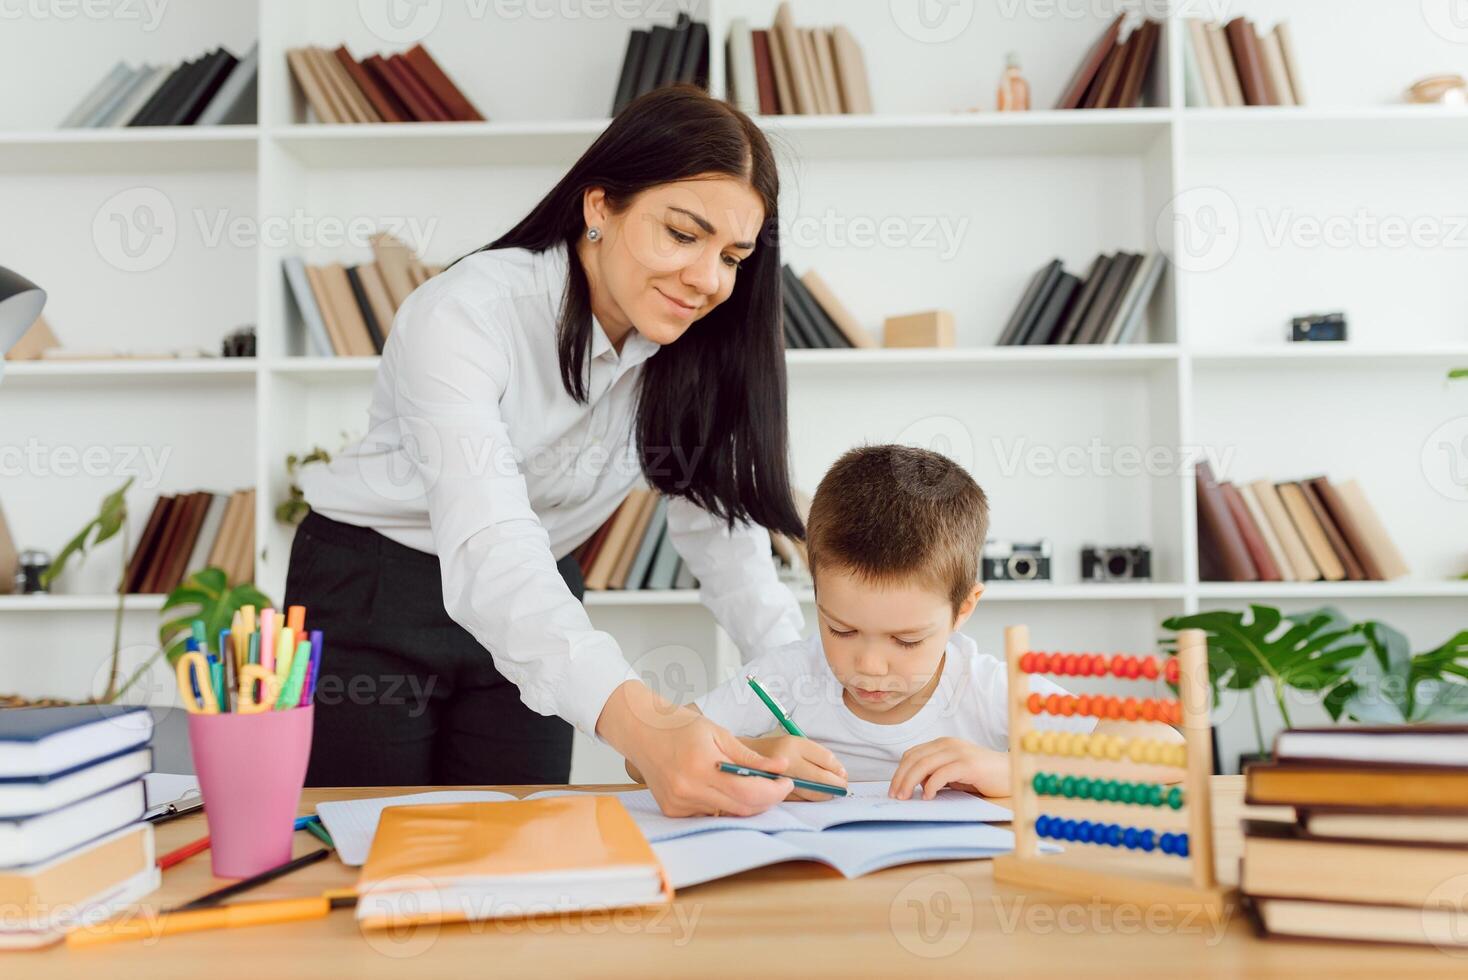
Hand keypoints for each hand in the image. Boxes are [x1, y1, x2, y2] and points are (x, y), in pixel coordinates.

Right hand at [598, 680, 792, 816]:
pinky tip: (721, 787)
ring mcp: (678, 803)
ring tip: (750, 783)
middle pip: (740, 808)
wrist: (641, 731)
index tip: (786, 782)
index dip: (773, 791)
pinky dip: (723, 804)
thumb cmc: (679, 726)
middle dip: (766, 799)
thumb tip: (781, 766)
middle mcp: (687, 789)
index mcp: (700, 766)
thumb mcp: (718, 733)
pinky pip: (710, 813)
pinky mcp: (673, 811)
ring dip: (746, 802)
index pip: (747, 791)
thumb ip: (750, 756)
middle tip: (777, 785)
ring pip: (727, 813)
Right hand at [743, 734, 846, 800]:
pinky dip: (810, 799)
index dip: (838, 769)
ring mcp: (780, 779)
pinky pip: (800, 800)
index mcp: (793, 744)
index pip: (825, 759)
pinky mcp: (774, 793)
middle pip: (821, 778)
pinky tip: (813, 795)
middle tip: (842, 787)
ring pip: (812, 792)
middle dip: (836, 785)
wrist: (740, 759)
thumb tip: (840, 773)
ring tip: (829, 792)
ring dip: (825, 795)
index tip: (843, 774)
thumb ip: (817, 756)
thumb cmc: (773, 751)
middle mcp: (786, 761)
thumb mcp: (794, 743)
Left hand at [888, 737, 1008, 799]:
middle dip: (900, 778)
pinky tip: (927, 797)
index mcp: (943, 744)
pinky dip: (931, 786)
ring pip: (924, 765)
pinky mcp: (968, 765)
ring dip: (910, 783)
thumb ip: (936, 773)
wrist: (1012, 773)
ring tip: (905, 798)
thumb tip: (914, 784)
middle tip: (895, 796)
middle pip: (914, 759)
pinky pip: (942, 774)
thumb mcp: (955, 773)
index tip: (893, 789)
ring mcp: (958, 753)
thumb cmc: (984, 776)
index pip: (912, 754)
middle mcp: (948, 744)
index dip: (899, 771)